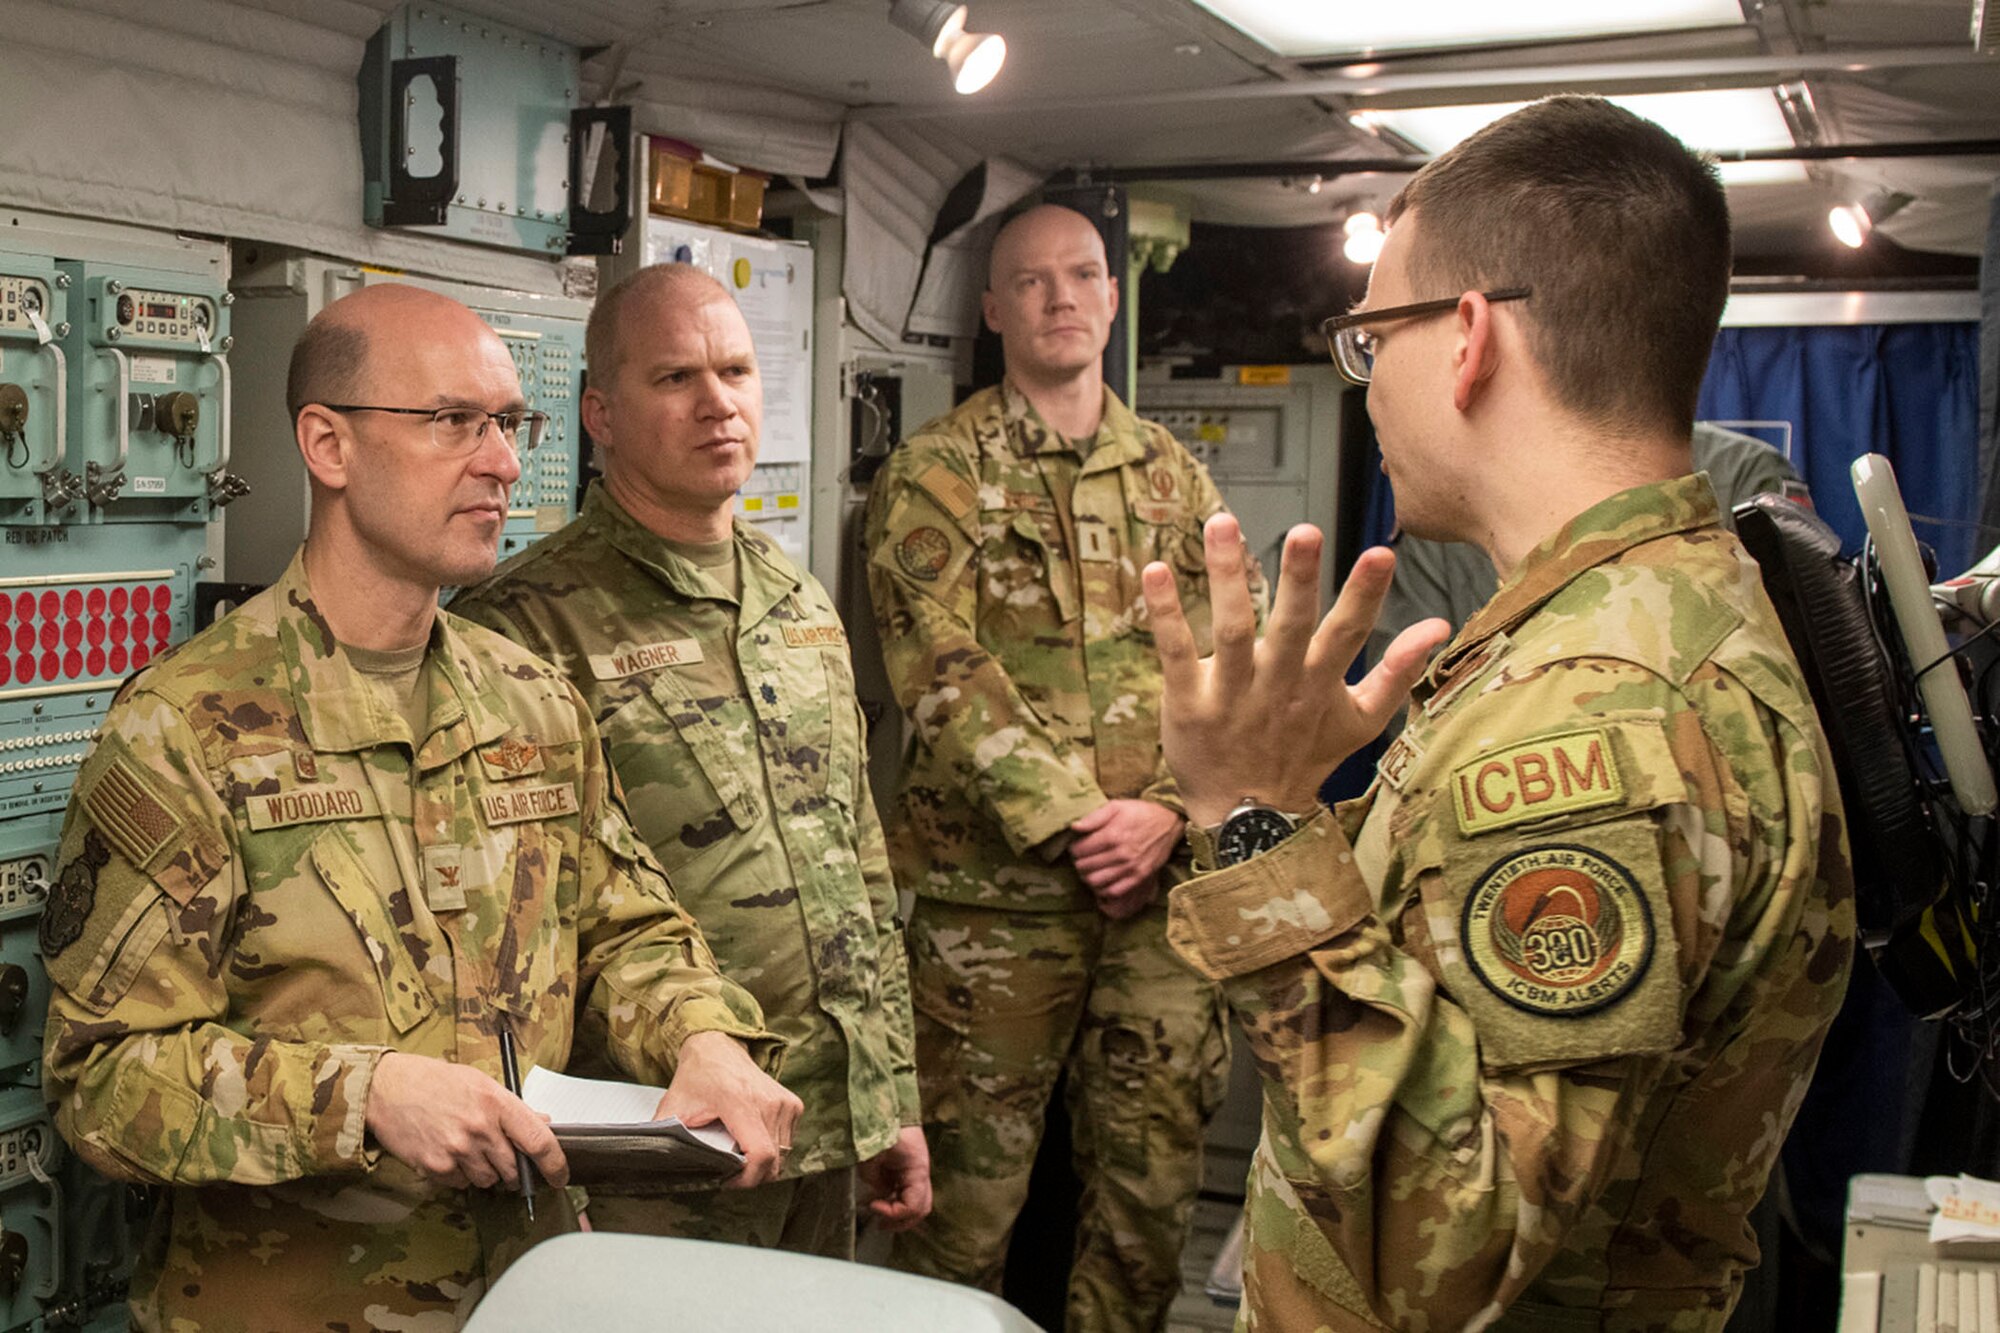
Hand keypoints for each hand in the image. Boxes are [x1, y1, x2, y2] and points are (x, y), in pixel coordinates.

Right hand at [364, 1051, 566, 1190]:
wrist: (388, 1089)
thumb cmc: (435, 1081)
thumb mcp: (480, 1082)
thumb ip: (513, 1107)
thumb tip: (544, 1123)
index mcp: (497, 1102)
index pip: (539, 1140)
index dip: (555, 1164)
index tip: (560, 1176)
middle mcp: (480, 1128)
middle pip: (514, 1168)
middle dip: (513, 1168)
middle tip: (498, 1153)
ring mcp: (458, 1150)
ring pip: (489, 1180)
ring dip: (485, 1172)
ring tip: (467, 1147)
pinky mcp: (436, 1167)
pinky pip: (461, 1184)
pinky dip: (460, 1176)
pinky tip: (448, 1153)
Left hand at [656, 1030, 803, 1188]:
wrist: (718, 1046)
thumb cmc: (696, 1076)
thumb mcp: (674, 1106)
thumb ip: (664, 1135)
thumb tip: (649, 1163)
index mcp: (741, 1102)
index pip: (761, 1154)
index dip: (747, 1179)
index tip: (728, 1181)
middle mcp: (769, 1102)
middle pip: (773, 1161)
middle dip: (751, 1176)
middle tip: (729, 1172)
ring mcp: (785, 1103)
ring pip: (783, 1155)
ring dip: (762, 1164)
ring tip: (739, 1155)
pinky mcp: (793, 1104)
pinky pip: (788, 1143)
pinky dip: (772, 1150)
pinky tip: (752, 1140)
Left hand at [858, 1125, 932, 1231]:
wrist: (887, 1104)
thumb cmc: (882, 1125)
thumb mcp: (871, 1154)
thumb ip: (873, 1178)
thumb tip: (877, 1194)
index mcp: (917, 1170)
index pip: (913, 1205)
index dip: (894, 1213)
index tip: (873, 1206)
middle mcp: (922, 1173)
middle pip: (921, 1208)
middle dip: (901, 1221)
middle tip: (880, 1225)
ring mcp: (917, 1170)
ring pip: (917, 1202)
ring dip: (900, 1212)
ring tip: (878, 1214)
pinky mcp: (910, 1167)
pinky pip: (908, 1191)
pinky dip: (896, 1200)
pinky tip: (880, 1199)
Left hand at [1068, 799, 1183, 917]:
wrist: (1169, 822)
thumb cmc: (1140, 812)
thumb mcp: (1116, 806)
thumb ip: (1094, 817)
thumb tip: (1074, 827)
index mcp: (1113, 835)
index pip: (1080, 850)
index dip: (1074, 849)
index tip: (1077, 847)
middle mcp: (1121, 853)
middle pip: (1086, 867)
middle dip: (1079, 863)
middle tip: (1082, 859)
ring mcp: (1131, 867)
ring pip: (1096, 881)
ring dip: (1087, 877)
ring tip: (1090, 870)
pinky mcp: (1140, 877)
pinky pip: (1114, 891)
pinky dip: (1103, 889)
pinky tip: (1102, 880)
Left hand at [1142, 516, 1450, 828]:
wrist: (1248, 820)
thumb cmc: (1305, 756)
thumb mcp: (1360, 722)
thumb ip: (1398, 671)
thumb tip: (1440, 624)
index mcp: (1320, 684)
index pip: (1349, 633)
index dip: (1365, 595)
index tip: (1382, 553)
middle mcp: (1277, 685)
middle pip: (1290, 627)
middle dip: (1299, 580)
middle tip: (1305, 531)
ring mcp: (1230, 694)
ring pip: (1231, 630)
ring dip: (1227, 577)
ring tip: (1221, 524)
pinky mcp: (1187, 702)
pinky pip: (1176, 653)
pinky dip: (1165, 614)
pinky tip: (1155, 572)